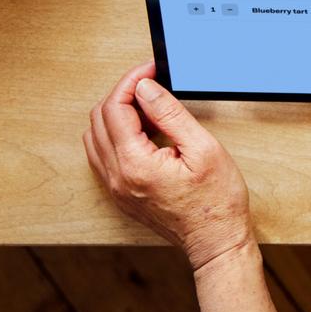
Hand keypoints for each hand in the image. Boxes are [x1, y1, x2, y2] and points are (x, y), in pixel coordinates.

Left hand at [85, 61, 253, 269]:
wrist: (215, 241)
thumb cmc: (216, 202)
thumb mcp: (202, 148)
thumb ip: (169, 113)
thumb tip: (145, 88)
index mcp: (135, 165)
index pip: (115, 108)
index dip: (131, 81)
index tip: (150, 70)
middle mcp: (118, 178)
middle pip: (99, 119)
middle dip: (122, 93)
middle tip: (150, 84)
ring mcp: (116, 188)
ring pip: (95, 137)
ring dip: (115, 114)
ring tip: (147, 107)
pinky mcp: (120, 194)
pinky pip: (102, 155)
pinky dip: (115, 134)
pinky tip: (141, 131)